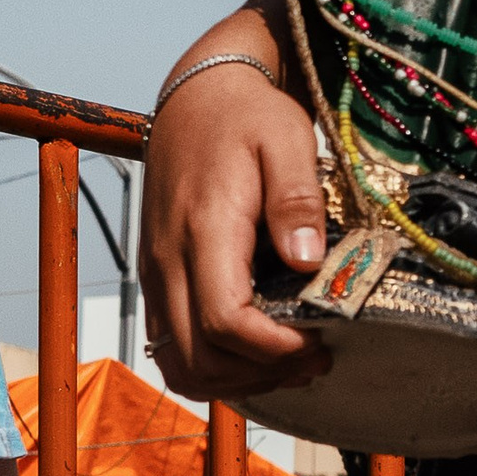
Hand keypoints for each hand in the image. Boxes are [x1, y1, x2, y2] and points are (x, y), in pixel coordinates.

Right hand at [140, 56, 328, 399]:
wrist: (199, 95)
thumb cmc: (248, 115)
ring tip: (290, 362)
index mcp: (203, 230)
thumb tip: (306, 261)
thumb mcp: (286, 139)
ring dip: (235, 380)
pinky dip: (214, 367)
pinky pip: (173, 347)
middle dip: (261, 374)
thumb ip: (297, 198)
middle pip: (199, 359)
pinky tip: (258, 351)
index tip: (319, 341)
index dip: (275, 349)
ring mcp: (157, 274)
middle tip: (316, 357)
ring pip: (180, 364)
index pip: (226, 322)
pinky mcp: (158, 278)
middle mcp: (168, 261)